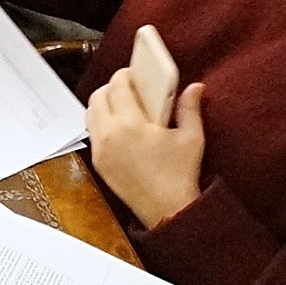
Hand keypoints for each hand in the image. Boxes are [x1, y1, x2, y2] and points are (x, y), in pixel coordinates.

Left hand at [85, 58, 207, 227]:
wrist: (166, 210)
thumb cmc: (179, 175)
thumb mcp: (191, 138)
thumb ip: (190, 108)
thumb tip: (195, 87)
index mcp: (131, 124)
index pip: (117, 85)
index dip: (125, 74)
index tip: (135, 74)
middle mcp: (110, 134)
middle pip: (97, 96)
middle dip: (111, 87)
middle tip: (129, 88)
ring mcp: (101, 150)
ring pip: (90, 113)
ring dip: (102, 104)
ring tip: (123, 106)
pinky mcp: (98, 163)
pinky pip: (92, 133)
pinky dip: (100, 123)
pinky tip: (119, 127)